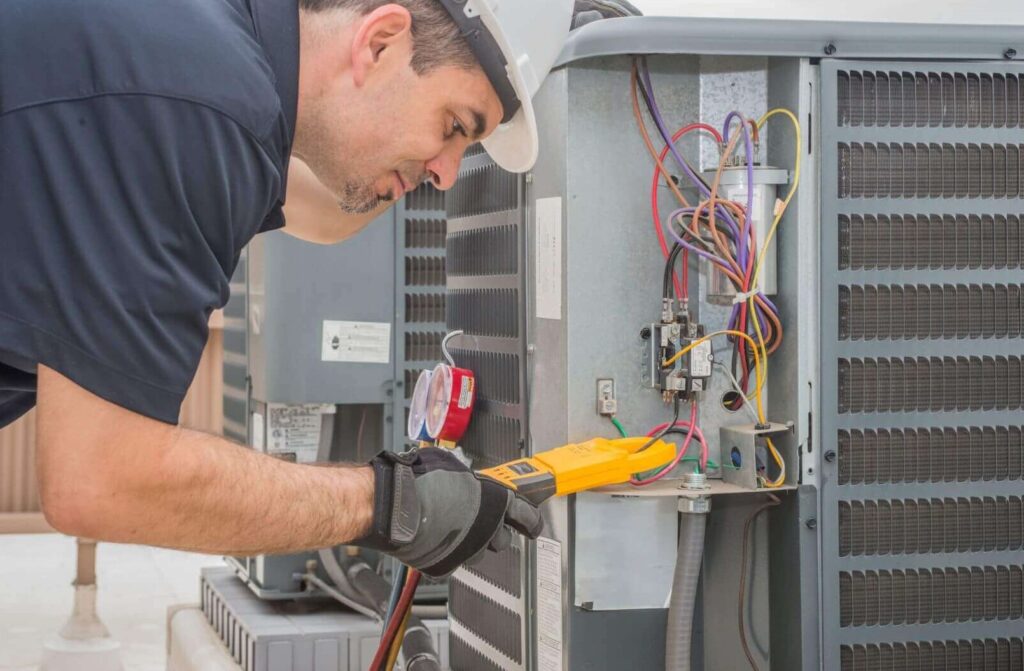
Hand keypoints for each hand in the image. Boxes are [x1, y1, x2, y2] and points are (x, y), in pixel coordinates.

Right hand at [355, 448, 542, 576]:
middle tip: (480, 521)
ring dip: (471, 543)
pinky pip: (453, 561)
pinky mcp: (447, 565)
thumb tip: (466, 481)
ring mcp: (468, 550)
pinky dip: (447, 553)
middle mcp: (487, 529)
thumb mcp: (452, 467)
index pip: (527, 516)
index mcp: (496, 501)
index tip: (533, 524)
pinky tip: (435, 539)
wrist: (395, 504)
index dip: (531, 521)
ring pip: (478, 553)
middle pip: (502, 539)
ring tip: (451, 527)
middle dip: (494, 531)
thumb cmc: (420, 480)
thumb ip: (468, 481)